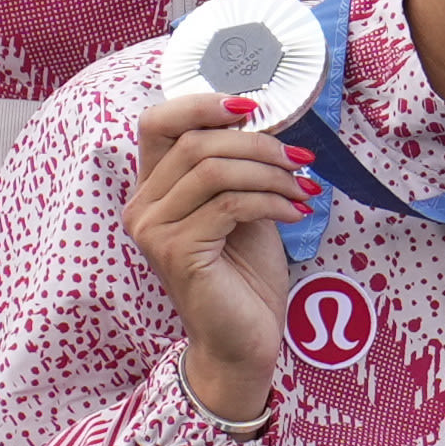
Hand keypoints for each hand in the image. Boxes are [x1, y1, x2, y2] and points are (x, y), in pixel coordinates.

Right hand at [124, 85, 323, 423]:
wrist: (243, 341)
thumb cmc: (243, 276)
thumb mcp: (241, 206)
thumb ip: (237, 166)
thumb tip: (261, 119)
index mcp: (151, 189)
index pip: (157, 122)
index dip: (202, 104)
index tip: (253, 106)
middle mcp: (141, 207)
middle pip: (195, 141)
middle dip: (257, 143)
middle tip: (300, 159)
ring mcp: (154, 231)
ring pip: (213, 169)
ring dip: (270, 173)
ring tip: (303, 190)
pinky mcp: (178, 252)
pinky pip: (230, 204)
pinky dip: (272, 201)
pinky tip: (297, 213)